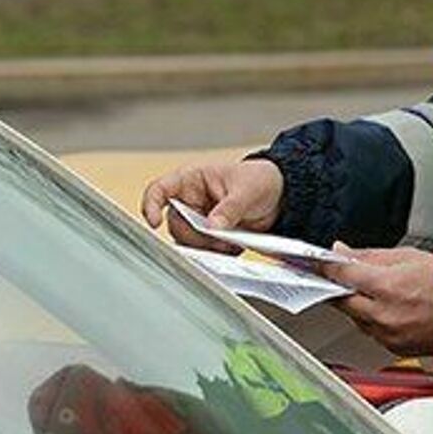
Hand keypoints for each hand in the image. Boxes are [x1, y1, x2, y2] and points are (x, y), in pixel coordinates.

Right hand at [141, 159, 284, 252]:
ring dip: (207, 247)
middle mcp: (191, 201)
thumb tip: (211, 227)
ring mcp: (200, 220)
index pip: (159, 190)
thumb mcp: (246, 191)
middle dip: (194, 235)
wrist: (282, 196)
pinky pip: (204, 250)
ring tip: (230, 242)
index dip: (151, 206)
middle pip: (175, 224)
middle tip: (217, 238)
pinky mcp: (211, 236)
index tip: (155, 223)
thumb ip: (228, 209)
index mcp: (192, 180)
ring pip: (188, 241)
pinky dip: (217, 253)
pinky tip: (233, 247)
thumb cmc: (260, 180)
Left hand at [325, 245, 432, 355]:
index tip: (315, 263)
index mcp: (386, 287)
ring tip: (373, 292)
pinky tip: (385, 309)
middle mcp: (384, 315)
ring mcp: (389, 335)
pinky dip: (371, 320)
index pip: (342, 275)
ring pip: (356, 319)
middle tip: (338, 279)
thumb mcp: (406, 256)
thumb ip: (368, 256)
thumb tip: (342, 252)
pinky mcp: (396, 349)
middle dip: (337, 289)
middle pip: (342, 302)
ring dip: (355, 305)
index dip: (325, 268)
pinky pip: (371, 333)